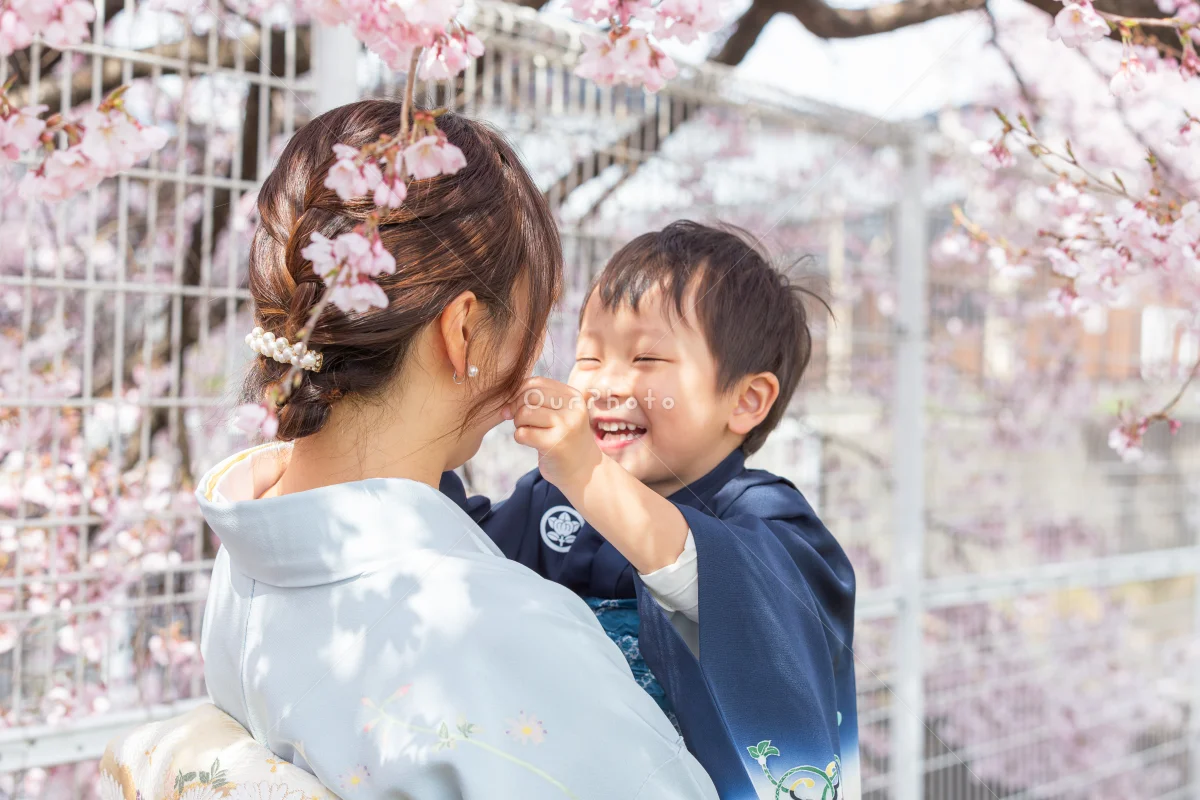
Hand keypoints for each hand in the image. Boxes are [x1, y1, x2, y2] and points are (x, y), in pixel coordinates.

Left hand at [508, 376, 602, 491]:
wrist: (584, 470)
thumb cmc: (565, 439)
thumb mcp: (560, 414)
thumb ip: (539, 401)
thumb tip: (506, 399)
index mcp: (573, 397)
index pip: (537, 382)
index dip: (520, 392)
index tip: (516, 405)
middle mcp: (572, 409)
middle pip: (530, 396)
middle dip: (516, 407)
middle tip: (518, 420)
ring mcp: (565, 426)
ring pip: (525, 413)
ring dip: (518, 423)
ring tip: (525, 430)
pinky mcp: (555, 444)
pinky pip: (523, 433)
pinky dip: (519, 437)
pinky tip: (529, 442)